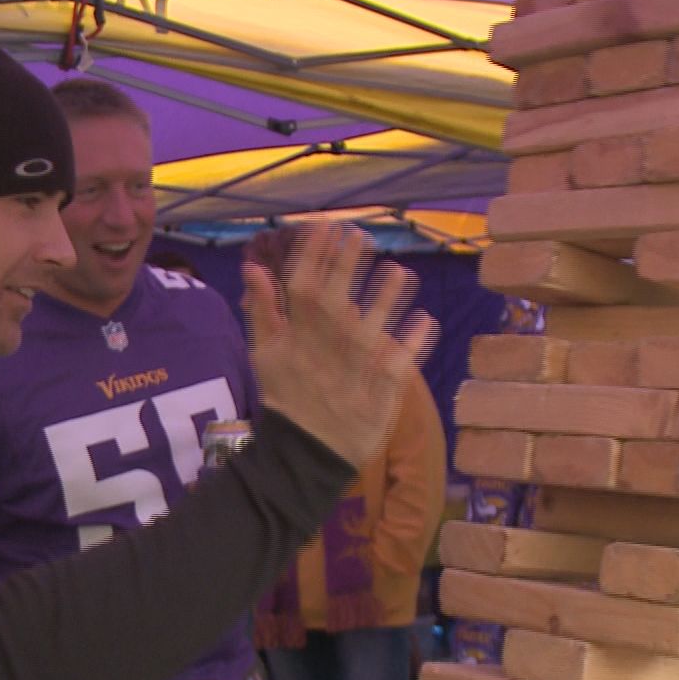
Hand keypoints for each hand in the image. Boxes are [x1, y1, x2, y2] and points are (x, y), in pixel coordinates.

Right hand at [243, 224, 437, 467]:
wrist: (304, 453)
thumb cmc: (287, 398)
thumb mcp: (265, 355)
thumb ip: (263, 310)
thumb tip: (254, 266)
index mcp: (295, 338)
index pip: (301, 287)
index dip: (313, 254)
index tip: (326, 226)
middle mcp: (324, 350)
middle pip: (336, 299)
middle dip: (347, 266)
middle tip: (361, 235)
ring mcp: (354, 370)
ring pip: (372, 328)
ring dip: (385, 299)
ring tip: (399, 272)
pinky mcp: (379, 391)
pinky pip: (399, 362)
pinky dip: (412, 342)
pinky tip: (424, 320)